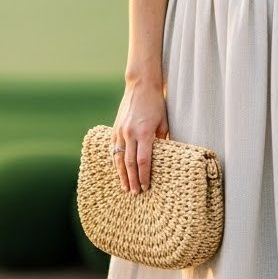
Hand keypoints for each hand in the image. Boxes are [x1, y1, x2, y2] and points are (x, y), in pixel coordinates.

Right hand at [112, 79, 168, 193]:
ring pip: (118, 158)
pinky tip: (118, 171)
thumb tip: (164, 158)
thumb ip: (162, 140)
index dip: (144, 176)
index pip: (142, 160)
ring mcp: (120, 131)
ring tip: (126, 188)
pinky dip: (115, 162)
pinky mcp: (114, 129)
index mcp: (144, 133)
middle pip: (129, 163)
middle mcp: (129, 133)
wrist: (141, 86)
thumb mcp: (164, 122)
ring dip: (122, 175)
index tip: (147, 186)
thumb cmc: (156, 104)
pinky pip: (113, 149)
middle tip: (136, 193)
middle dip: (133, 180)